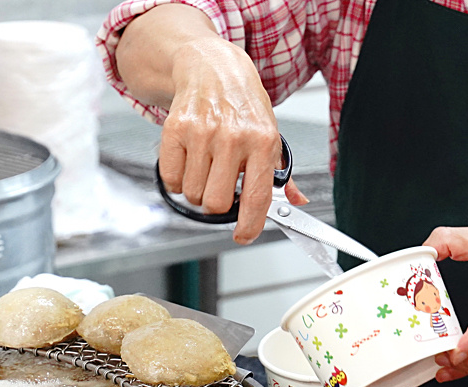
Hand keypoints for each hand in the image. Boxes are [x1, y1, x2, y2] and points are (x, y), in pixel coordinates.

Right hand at [158, 38, 308, 244]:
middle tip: (220, 187)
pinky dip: (177, 179)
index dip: (249, 225)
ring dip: (196, 190)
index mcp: (263, 140)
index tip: (243, 235)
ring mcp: (201, 133)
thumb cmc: (243, 106)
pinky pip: (171, 179)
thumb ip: (281, 175)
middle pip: (216, 203)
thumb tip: (296, 202)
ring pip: (192, 194)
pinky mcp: (175, 130)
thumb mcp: (270, 134)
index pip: (256, 197)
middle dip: (216, 204)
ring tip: (205, 168)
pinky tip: (189, 161)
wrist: (212, 69)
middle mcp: (232, 137)